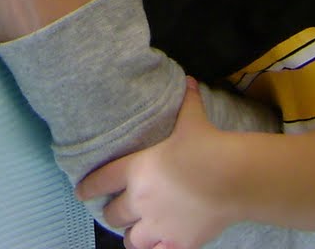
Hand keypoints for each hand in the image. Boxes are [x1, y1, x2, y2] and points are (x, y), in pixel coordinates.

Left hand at [81, 80, 232, 248]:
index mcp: (137, 170)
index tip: (81, 192)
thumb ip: (187, 103)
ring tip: (137, 231)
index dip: (88, 188)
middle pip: (113, 214)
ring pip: (131, 240)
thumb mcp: (193, 120)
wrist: (233, 179)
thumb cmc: (208, 147)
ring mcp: (157, 225)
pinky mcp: (176, 242)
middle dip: (114, 213)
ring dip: (133, 235)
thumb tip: (190, 81)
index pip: (100, 181)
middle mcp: (140, 200)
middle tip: (119, 210)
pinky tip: (158, 244)